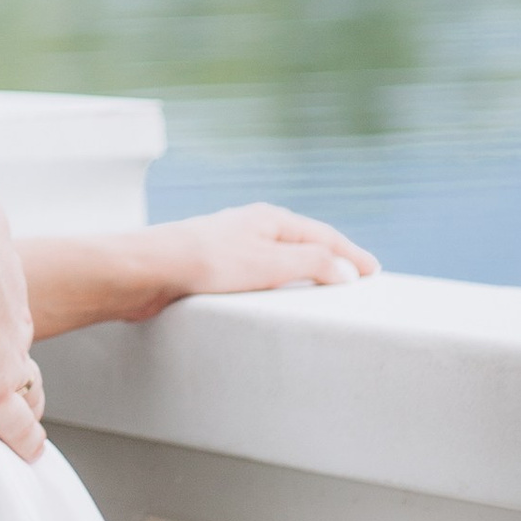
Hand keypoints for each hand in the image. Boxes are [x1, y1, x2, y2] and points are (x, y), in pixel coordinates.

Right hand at [0, 149, 45, 462]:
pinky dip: (25, 439)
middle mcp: (10, 316)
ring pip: (26, 384)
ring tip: (17, 412)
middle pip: (13, 341)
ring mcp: (5, 358)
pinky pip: (18, 427)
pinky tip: (31, 451)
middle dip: (1, 351)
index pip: (1, 300)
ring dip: (20, 396)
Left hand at [22, 202, 378, 339]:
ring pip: (278, 259)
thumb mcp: (269, 263)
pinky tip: (274, 301)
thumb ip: (311, 265)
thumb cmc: (205, 262)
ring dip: (302, 272)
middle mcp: (250, 227)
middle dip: (329, 259)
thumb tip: (346, 271)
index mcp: (269, 219)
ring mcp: (231, 246)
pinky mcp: (212, 269)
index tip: (373, 272)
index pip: (322, 236)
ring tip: (322, 293)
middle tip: (355, 280)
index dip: (350, 255)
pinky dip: (277, 284)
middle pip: (301, 243)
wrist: (147, 271)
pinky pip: (257, 274)